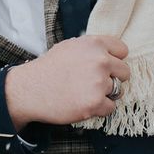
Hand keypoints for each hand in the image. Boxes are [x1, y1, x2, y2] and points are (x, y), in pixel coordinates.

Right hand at [5, 35, 129, 128]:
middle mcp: (100, 61)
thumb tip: (109, 54)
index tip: (105, 67)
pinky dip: (100, 109)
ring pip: (118, 91)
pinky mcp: (95, 103)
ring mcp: (99, 83)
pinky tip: (83, 103)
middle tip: (95, 83)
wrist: (29, 90)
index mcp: (94, 44)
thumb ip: (91, 49)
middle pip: (125, 72)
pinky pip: (111, 107)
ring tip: (85, 93)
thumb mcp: (69, 47)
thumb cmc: (47, 69)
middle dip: (113, 78)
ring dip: (105, 94)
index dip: (114, 60)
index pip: (122, 50)